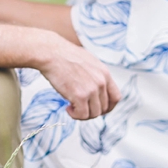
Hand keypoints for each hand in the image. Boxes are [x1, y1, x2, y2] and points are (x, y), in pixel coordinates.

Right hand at [0, 24, 120, 119]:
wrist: (51, 52)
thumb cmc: (64, 55)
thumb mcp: (88, 62)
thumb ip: (95, 75)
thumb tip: (95, 89)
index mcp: (104, 73)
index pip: (116, 97)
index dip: (108, 107)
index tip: (98, 108)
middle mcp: (101, 82)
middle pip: (104, 108)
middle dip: (92, 111)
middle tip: (80, 107)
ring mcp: (92, 89)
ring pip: (94, 114)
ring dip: (83, 114)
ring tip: (71, 106)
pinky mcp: (80, 96)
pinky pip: (82, 115)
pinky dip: (75, 115)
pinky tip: (68, 108)